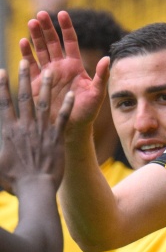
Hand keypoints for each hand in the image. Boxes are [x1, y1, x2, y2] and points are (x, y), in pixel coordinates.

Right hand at [0, 60, 73, 193]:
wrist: (35, 190)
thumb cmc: (13, 181)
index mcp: (8, 131)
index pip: (4, 104)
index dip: (2, 87)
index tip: (1, 72)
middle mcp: (24, 127)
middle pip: (24, 97)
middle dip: (24, 77)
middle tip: (24, 60)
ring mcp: (41, 131)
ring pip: (44, 103)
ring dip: (47, 86)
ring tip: (50, 70)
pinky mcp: (57, 137)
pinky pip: (63, 118)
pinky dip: (67, 106)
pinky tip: (72, 93)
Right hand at [19, 10, 108, 128]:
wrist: (72, 127)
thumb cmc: (88, 110)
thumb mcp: (97, 92)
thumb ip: (101, 75)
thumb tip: (108, 58)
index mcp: (75, 65)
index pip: (70, 42)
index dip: (66, 28)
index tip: (63, 14)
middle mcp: (60, 66)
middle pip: (52, 42)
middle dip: (47, 28)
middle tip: (41, 14)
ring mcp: (48, 73)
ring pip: (40, 50)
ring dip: (35, 37)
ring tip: (31, 22)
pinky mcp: (37, 83)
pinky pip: (30, 65)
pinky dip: (26, 54)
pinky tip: (23, 42)